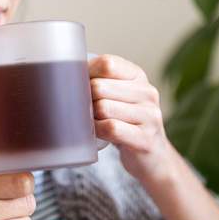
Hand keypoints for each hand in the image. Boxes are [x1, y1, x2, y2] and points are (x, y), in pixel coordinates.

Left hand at [89, 54, 171, 184]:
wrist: (153, 155)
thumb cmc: (125, 121)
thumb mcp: (119, 94)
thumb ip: (100, 80)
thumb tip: (65, 72)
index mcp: (138, 76)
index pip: (107, 63)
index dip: (87, 74)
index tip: (82, 85)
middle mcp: (147, 92)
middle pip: (100, 87)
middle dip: (85, 99)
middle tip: (84, 109)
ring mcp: (149, 116)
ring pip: (103, 107)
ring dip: (90, 117)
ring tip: (92, 122)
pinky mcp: (145, 139)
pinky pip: (111, 128)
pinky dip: (97, 130)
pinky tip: (96, 132)